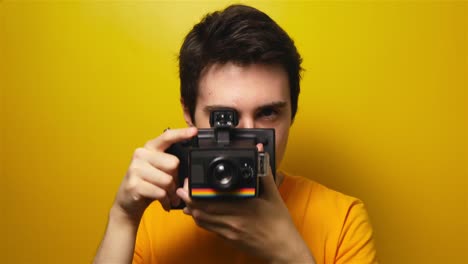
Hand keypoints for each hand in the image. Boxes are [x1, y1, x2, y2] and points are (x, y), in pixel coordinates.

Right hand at [112, 127, 197, 223]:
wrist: (127, 202)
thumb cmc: (147, 184)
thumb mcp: (158, 169)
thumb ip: (170, 163)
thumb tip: (191, 166)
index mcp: (149, 148)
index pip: (167, 137)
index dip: (182, 134)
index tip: (194, 131)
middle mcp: (141, 155)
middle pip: (173, 163)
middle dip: (177, 179)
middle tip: (174, 188)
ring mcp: (136, 169)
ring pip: (168, 180)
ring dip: (172, 193)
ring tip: (170, 197)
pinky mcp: (134, 185)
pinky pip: (160, 192)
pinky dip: (166, 201)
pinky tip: (165, 203)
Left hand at [176, 144, 314, 262]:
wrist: (282, 248)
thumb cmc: (279, 223)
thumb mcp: (273, 195)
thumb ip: (263, 172)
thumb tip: (260, 152)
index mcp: (243, 206)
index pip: (211, 199)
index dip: (195, 191)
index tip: (189, 182)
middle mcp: (233, 220)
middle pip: (201, 210)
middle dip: (187, 199)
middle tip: (180, 189)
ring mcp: (229, 232)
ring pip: (202, 221)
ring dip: (191, 210)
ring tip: (185, 200)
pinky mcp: (229, 239)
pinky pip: (209, 229)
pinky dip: (201, 220)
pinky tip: (199, 213)